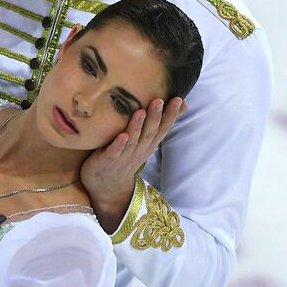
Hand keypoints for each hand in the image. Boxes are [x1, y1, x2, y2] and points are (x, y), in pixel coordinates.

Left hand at [80, 97, 186, 231]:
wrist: (108, 187)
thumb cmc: (126, 157)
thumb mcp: (144, 142)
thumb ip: (156, 125)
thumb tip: (179, 105)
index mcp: (148, 145)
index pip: (163, 129)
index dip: (171, 115)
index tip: (179, 100)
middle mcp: (139, 150)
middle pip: (149, 133)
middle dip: (155, 117)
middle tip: (159, 100)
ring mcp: (124, 157)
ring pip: (133, 141)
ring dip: (137, 127)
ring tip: (141, 112)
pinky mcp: (108, 161)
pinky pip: (114, 152)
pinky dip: (119, 144)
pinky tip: (123, 136)